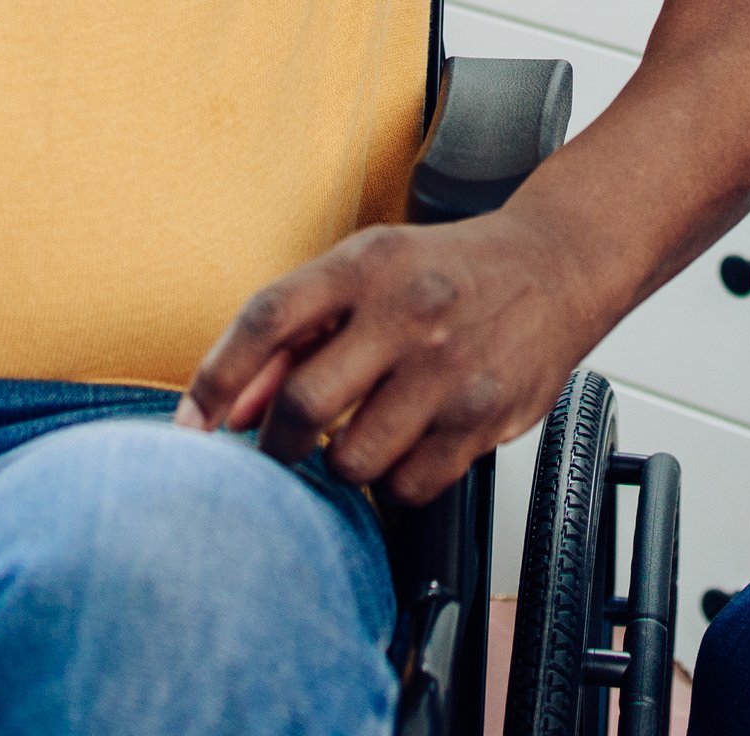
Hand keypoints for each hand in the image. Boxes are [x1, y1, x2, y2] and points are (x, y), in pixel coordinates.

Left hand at [177, 212, 605, 500]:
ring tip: (357, 438)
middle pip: (303, 403)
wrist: (556, 264)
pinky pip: (410, 485)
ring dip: (340, 465)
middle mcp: (408, 313)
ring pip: (354, 459)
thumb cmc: (447, 271)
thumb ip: (295, 335)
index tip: (192, 426)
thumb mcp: (366, 273)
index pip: (267, 320)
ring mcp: (450, 369)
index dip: (216, 380)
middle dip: (275, 442)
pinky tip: (405, 448)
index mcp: (366, 266)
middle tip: (279, 447)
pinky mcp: (486, 417)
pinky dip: (393, 483)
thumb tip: (230, 409)